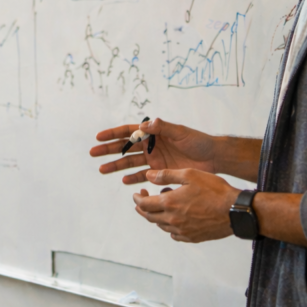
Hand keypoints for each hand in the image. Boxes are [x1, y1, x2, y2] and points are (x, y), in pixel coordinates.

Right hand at [90, 117, 217, 184]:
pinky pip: (142, 175)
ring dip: (116, 166)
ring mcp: (154, 159)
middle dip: (108, 150)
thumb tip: (144, 124)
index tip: (99, 137)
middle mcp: (151, 145)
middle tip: (93, 153)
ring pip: (130, 162)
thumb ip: (162, 128)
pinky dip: (133, 178)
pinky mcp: (160, 172)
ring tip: (102, 170)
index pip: (129, 132)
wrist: (212, 158)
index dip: (113, 134)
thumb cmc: (198, 141)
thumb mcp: (180, 132)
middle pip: (125, 147)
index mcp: (154, 133)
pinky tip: (124, 181)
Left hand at [132, 168, 237, 242]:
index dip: (137, 199)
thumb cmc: (214, 190)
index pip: (144, 205)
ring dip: (157, 216)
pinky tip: (175, 220)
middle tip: (143, 200)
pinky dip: (170, 227)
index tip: (137, 194)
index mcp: (170, 203)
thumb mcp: (189, 175)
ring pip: (161, 226)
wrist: (235, 210)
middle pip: (150, 217)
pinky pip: (175, 234)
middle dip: (143, 209)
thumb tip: (148, 175)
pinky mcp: (193, 237)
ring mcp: (183, 231)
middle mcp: (173, 220)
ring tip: (162, 206)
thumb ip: (166, 175)